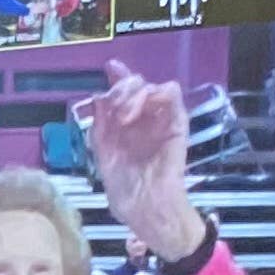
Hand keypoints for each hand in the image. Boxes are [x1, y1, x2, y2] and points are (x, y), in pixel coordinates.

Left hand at [84, 70, 207, 261]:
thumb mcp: (103, 153)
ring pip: (153, 85)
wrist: (144, 207)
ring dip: (133, 95)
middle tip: (113, 109)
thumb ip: (99, 125)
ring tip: (123, 117)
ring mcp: (161, 120)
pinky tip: (134, 116)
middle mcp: (145, 119)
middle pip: (137, 84)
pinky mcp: (177, 123)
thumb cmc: (125, 189)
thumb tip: (97, 97)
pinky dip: (152, 96)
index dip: (118, 77)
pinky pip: (171, 93)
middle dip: (121, 88)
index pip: (125, 92)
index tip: (111, 67)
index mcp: (127, 125)